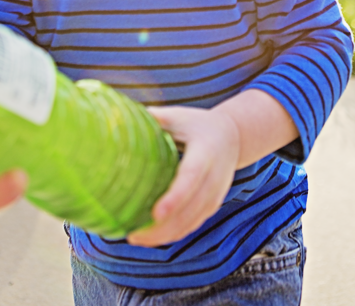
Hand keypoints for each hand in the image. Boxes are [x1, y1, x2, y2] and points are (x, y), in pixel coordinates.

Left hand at [127, 106, 239, 246]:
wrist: (233, 137)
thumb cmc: (198, 124)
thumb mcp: (179, 116)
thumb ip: (155, 118)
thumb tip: (121, 117)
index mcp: (205, 151)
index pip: (192, 177)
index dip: (175, 198)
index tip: (156, 214)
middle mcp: (214, 177)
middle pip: (190, 209)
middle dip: (163, 228)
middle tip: (133, 235)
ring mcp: (215, 194)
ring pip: (191, 222)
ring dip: (165, 235)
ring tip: (136, 238)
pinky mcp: (212, 205)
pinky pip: (193, 225)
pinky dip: (174, 234)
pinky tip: (152, 237)